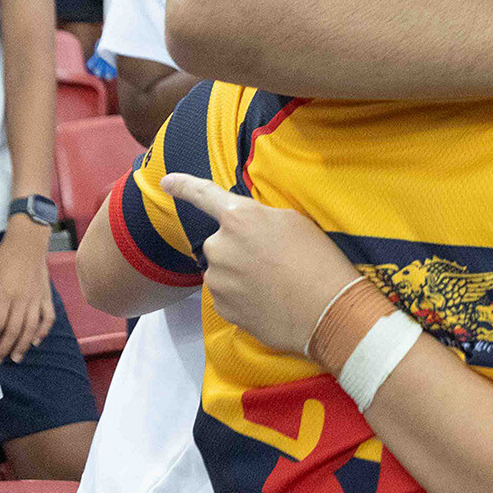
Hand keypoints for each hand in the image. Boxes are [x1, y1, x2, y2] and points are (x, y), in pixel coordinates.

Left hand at [0, 222, 54, 362]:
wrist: (28, 242)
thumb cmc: (4, 257)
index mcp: (6, 293)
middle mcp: (23, 299)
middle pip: (13, 330)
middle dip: (3, 348)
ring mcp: (37, 298)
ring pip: (31, 328)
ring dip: (22, 346)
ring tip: (14, 358)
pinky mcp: (46, 296)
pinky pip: (48, 317)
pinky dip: (43, 331)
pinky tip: (36, 341)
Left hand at [160, 173, 360, 355]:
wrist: (326, 310)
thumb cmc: (317, 261)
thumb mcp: (293, 222)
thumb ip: (259, 218)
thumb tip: (245, 228)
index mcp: (239, 218)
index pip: (202, 195)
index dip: (183, 186)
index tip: (166, 182)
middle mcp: (220, 246)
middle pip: (220, 243)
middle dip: (239, 249)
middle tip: (272, 261)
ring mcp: (218, 280)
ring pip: (223, 271)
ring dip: (240, 275)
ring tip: (275, 284)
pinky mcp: (221, 307)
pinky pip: (226, 296)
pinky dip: (242, 297)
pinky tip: (269, 300)